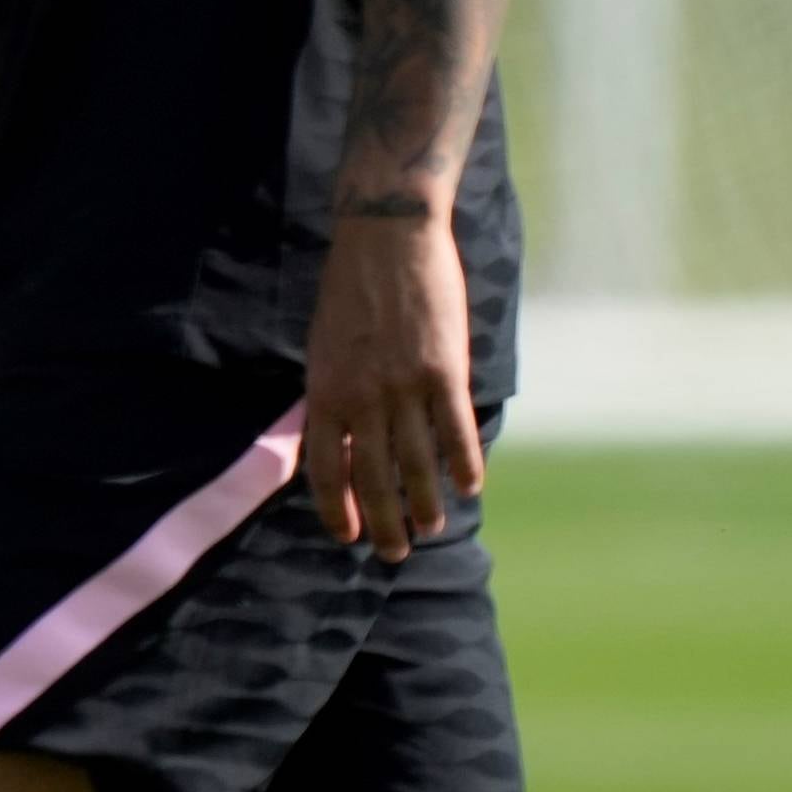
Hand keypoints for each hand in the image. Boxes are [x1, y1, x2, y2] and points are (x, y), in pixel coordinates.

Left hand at [302, 207, 482, 560]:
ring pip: (417, 464)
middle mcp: (361, 397)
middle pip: (372, 477)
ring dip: (425, 504)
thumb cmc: (349, 291)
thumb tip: (335, 441)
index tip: (347, 535)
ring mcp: (403, 386)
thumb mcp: (322, 345)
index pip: (323, 467)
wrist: (386, 239)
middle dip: (384, 522)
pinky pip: (455, 432)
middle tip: (395, 553)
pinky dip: (464, 465)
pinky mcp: (444, 372)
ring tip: (432, 527)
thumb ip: (330, 393)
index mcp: (324, 390)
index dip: (336, 507)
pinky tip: (470, 488)